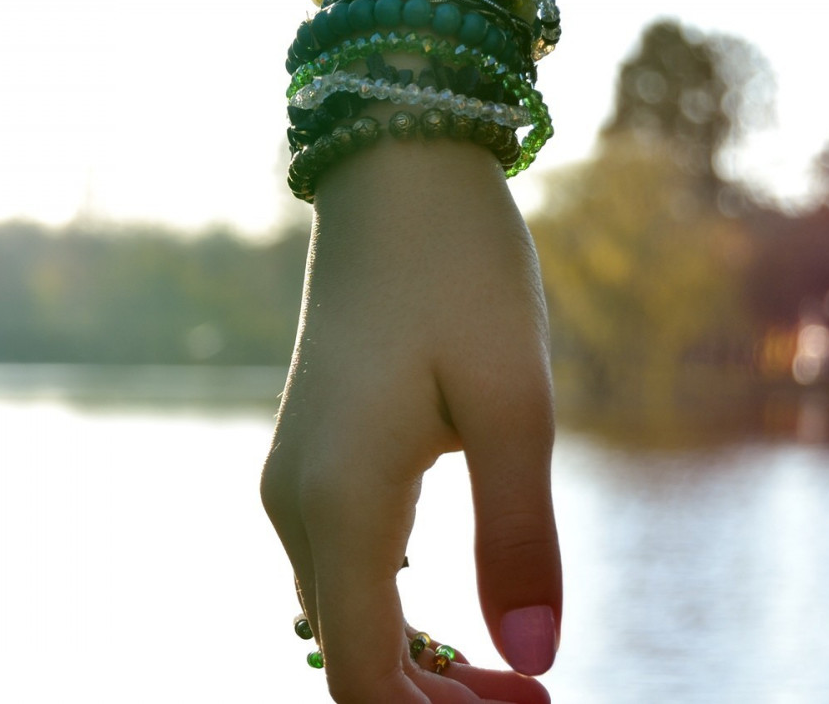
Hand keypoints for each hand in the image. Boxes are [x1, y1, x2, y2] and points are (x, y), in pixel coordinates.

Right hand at [261, 136, 560, 702]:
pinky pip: (337, 568)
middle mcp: (297, 504)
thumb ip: (520, 536)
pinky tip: (455, 606)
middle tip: (534, 699)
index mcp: (341, 502)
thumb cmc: (459, 275)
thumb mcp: (515, 405)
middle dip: (433, 700)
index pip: (363, 675)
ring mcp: (293, 479)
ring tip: (510, 671)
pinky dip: (393, 611)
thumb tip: (532, 654)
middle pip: (349, 657)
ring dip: (416, 660)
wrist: (391, 176)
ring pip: (341, 616)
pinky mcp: (308, 457)